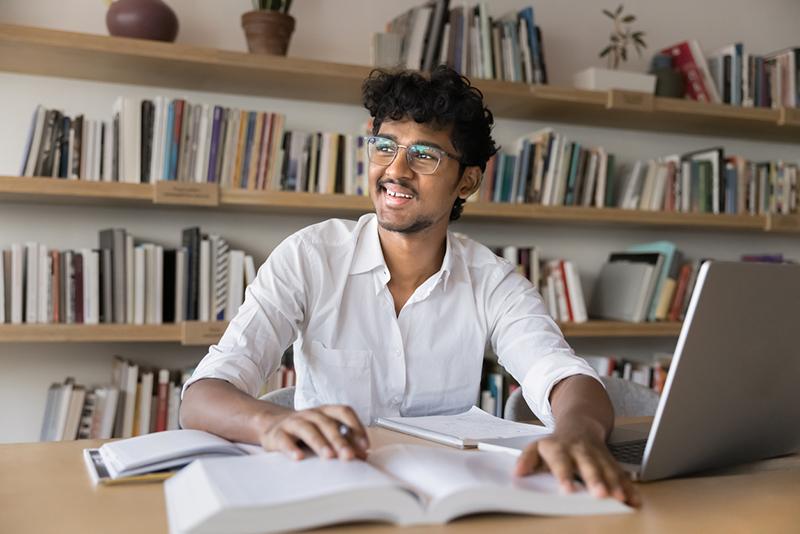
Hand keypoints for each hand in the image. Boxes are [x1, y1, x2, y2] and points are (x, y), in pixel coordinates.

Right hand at [256, 405, 369, 460]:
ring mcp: (293, 422)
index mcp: (326, 412)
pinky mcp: (278, 434)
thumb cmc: (306, 432)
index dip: (356, 427)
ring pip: (308, 429)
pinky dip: (292, 449)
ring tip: (329, 456)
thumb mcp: (325, 434)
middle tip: (349, 456)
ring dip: (320, 443)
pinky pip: (285, 440)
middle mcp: (311, 414)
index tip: (365, 446)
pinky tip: (299, 457)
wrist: (273, 426)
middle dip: (340, 440)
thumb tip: (363, 456)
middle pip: (327, 423)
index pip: (344, 412)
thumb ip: (344, 442)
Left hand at [514, 424, 639, 506]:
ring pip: (608, 469)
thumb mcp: (537, 447)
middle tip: (601, 494)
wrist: (579, 425)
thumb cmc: (556, 444)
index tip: (568, 490)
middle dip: (596, 480)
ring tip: (621, 498)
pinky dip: (630, 487)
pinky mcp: (611, 461)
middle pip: (589, 465)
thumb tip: (518, 472)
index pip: (561, 462)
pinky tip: (635, 500)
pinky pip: (622, 474)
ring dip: (616, 483)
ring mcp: (597, 455)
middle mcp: (580, 451)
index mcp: (559, 448)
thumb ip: (527, 459)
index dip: (565, 475)